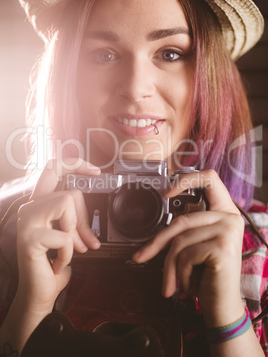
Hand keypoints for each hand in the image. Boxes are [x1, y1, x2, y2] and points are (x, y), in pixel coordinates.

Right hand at [16, 158, 100, 315]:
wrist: (40, 293)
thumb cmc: (54, 264)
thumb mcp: (70, 237)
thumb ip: (75, 220)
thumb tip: (94, 213)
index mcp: (39, 204)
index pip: (53, 169)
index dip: (75, 164)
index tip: (95, 171)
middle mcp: (30, 208)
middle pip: (70, 193)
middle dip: (83, 220)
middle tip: (86, 242)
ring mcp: (27, 221)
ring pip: (66, 203)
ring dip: (76, 234)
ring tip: (71, 251)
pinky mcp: (30, 237)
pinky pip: (65, 235)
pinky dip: (69, 253)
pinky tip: (58, 263)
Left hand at [133, 169, 244, 326]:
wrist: (222, 305)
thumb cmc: (206, 274)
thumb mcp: (196, 244)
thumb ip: (186, 227)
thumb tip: (157, 221)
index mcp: (224, 211)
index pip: (209, 178)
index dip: (186, 178)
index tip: (165, 192)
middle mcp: (230, 217)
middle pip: (181, 220)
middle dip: (157, 243)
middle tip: (141, 257)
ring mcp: (228, 230)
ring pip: (180, 240)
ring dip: (170, 265)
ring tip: (173, 281)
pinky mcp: (223, 247)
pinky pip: (186, 254)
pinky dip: (180, 272)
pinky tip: (189, 283)